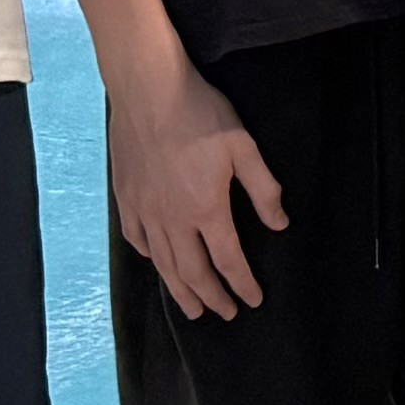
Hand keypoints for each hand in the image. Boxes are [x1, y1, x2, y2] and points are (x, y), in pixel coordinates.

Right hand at [108, 63, 285, 322]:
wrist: (149, 91)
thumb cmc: (201, 115)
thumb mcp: (244, 148)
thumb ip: (263, 190)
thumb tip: (279, 224)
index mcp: (206, 209)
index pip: (228, 260)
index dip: (242, 284)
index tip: (253, 301)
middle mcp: (173, 219)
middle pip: (193, 272)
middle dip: (212, 297)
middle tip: (225, 314)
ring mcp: (144, 210)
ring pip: (163, 264)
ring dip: (180, 291)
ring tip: (192, 310)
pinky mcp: (125, 198)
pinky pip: (137, 239)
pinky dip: (150, 257)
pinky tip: (157, 263)